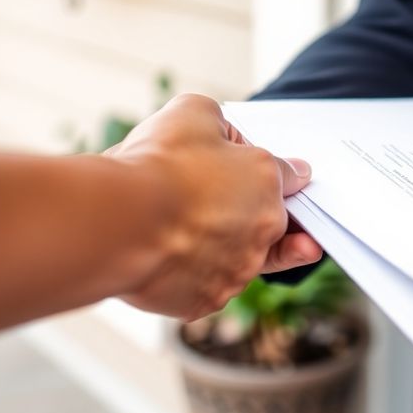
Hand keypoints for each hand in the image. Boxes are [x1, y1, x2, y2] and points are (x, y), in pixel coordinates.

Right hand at [104, 94, 321, 320]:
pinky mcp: (207, 299)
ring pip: (239, 259)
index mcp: (266, 179)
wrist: (121, 221)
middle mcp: (263, 229)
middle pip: (272, 224)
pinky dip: (191, 275)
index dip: (282, 174)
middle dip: (253, 214)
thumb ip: (218, 123)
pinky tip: (169, 257)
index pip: (291, 177)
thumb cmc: (158, 164)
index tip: (283, 179)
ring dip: (223, 247)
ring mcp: (238, 269)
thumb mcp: (192, 113)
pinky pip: (205, 286)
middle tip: (225, 208)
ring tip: (191, 233)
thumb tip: (221, 132)